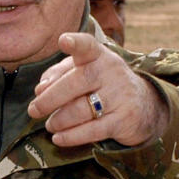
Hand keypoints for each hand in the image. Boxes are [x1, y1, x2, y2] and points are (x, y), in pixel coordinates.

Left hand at [27, 32, 169, 147]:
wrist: (144, 105)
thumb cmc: (101, 85)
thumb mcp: (81, 72)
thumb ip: (57, 75)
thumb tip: (40, 89)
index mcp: (98, 56)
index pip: (88, 46)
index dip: (76, 43)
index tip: (64, 40)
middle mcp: (111, 72)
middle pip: (76, 82)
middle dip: (50, 99)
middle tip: (33, 110)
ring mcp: (120, 96)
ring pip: (82, 109)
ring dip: (59, 120)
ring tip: (50, 124)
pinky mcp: (123, 120)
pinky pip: (93, 130)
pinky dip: (71, 136)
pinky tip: (58, 138)